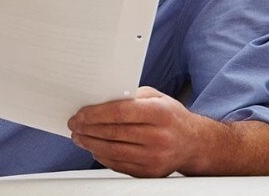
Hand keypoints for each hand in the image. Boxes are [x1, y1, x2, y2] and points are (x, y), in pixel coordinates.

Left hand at [67, 86, 202, 177]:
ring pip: (113, 151)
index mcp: (160, 113)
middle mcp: (160, 137)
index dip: (94, 114)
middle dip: (87, 129)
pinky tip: (94, 149)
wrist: (194, 143)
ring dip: (90, 144)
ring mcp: (156, 157)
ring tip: (79, 137)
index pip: (119, 113)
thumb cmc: (170, 116)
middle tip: (74, 125)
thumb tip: (98, 98)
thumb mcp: (156, 97)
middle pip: (113, 133)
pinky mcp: (151, 173)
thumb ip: (130, 96)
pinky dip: (102, 157)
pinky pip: (119, 165)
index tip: (79, 114)